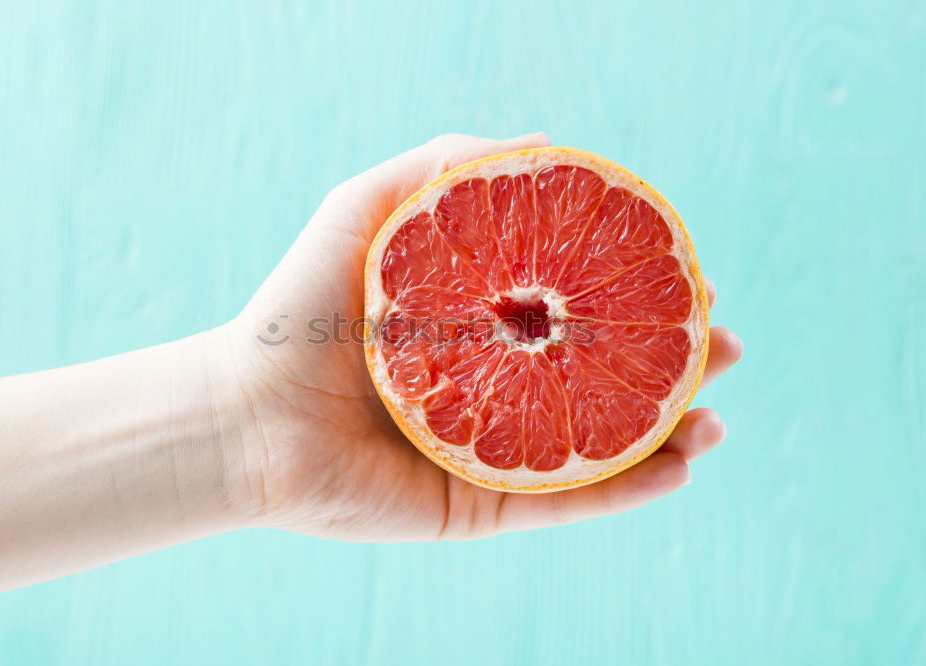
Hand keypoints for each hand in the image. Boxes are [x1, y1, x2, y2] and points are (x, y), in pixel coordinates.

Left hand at [222, 133, 742, 540]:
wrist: (248, 414)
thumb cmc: (298, 309)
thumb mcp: (365, 210)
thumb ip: (442, 167)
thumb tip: (543, 139)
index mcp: (480, 328)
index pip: (577, 311)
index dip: (638, 296)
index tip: (692, 277)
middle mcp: (498, 388)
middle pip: (606, 377)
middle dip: (673, 364)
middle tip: (723, 343)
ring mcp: (495, 451)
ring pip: (602, 446)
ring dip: (671, 433)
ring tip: (715, 416)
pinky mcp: (481, 507)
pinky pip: (568, 502)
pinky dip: (627, 492)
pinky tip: (680, 468)